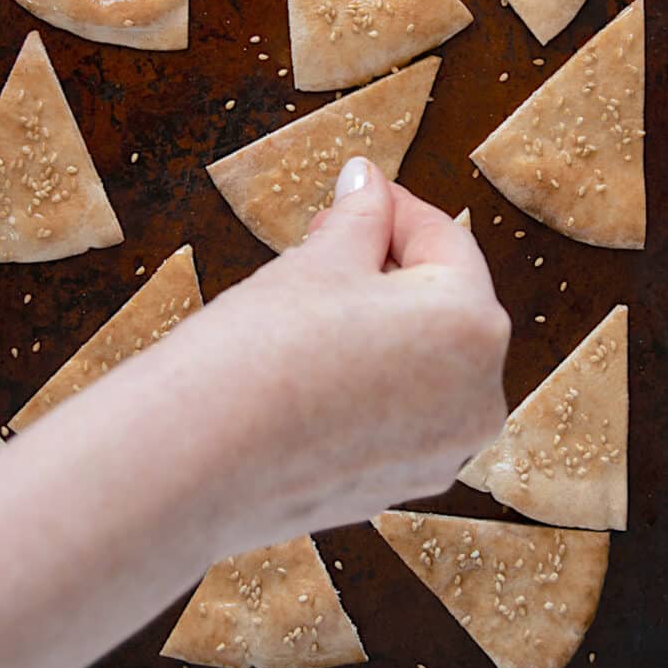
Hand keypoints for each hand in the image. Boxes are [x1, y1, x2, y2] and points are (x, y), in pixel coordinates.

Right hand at [236, 157, 510, 535]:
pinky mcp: (401, 486)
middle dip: (388, 264)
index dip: (395, 207)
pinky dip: (372, 378)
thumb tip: (367, 181)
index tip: (358, 191)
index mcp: (472, 327)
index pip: (447, 241)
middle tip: (326, 238)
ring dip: (381, 321)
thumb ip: (360, 217)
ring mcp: (442, 451)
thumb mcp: (318, 262)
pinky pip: (401, 412)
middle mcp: (479, 397)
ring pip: (424, 361)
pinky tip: (314, 362)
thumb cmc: (260, 350)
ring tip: (313, 301)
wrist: (189, 463)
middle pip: (443, 303)